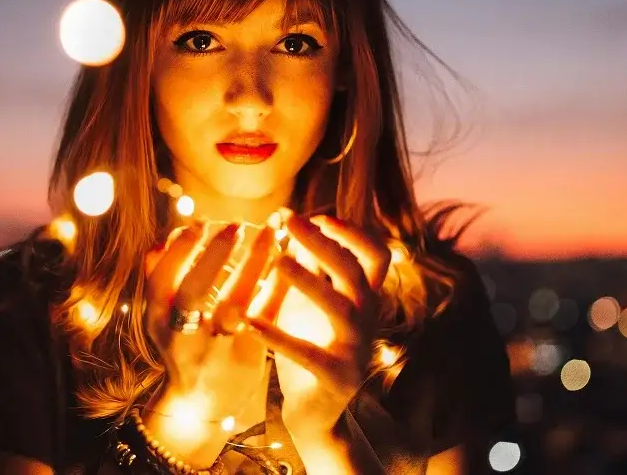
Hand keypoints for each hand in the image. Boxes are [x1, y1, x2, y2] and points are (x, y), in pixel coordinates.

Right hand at [143, 222, 285, 434]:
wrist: (201, 403)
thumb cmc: (182, 345)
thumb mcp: (161, 316)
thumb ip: (160, 277)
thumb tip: (166, 236)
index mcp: (158, 321)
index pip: (161, 279)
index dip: (180, 250)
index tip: (201, 223)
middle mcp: (183, 337)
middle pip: (194, 293)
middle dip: (214, 256)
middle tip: (235, 225)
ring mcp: (216, 350)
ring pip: (235, 304)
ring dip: (254, 265)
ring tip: (270, 232)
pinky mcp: (248, 357)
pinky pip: (266, 316)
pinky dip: (277, 284)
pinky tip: (287, 259)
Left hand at [246, 215, 390, 439]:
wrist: (317, 410)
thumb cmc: (312, 344)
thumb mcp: (311, 301)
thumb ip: (310, 266)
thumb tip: (295, 222)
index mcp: (364, 298)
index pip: (376, 256)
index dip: (354, 233)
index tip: (320, 216)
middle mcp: (367, 319)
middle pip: (355, 272)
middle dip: (323, 242)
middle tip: (290, 222)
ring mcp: (355, 349)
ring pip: (340, 308)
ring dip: (309, 281)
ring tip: (277, 261)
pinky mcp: (335, 377)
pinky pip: (308, 354)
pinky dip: (278, 336)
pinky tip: (250, 322)